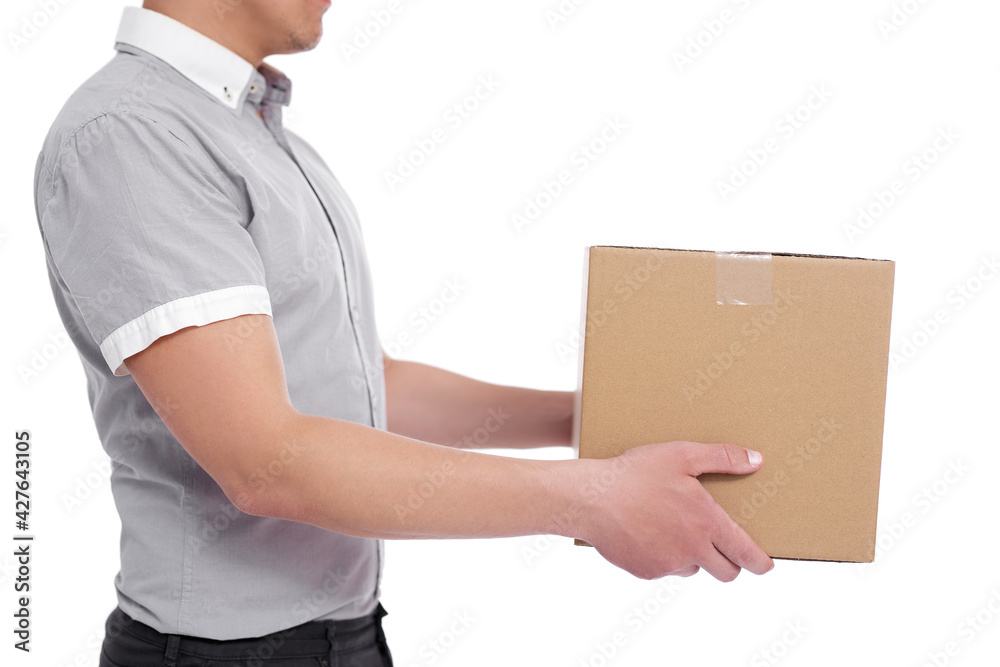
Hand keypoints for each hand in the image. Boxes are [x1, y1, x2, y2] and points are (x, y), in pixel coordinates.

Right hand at [577, 441, 774, 581]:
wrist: (590, 498)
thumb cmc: (636, 473)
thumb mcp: (681, 454)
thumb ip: (722, 457)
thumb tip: (756, 460)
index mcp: (706, 523)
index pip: (746, 554)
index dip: (761, 563)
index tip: (765, 565)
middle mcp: (692, 550)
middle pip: (726, 572)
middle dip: (730, 564)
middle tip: (723, 549)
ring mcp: (668, 564)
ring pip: (693, 569)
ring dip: (693, 558)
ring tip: (676, 530)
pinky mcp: (646, 572)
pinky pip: (664, 569)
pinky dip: (664, 557)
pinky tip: (649, 533)